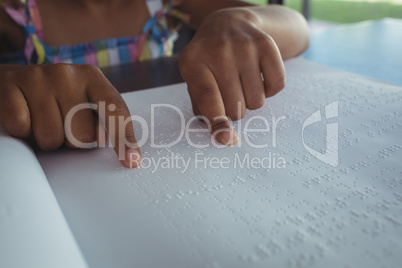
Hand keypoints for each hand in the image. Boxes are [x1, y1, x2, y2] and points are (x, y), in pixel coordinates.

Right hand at [0, 64, 141, 167]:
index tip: (132, 162)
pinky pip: (22, 129)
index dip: (124, 139)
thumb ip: (105, 122)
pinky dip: (22, 133)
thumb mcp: (83, 103)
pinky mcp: (9, 86)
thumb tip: (130, 159)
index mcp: (92, 77)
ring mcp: (37, 77)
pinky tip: (23, 116)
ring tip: (41, 121)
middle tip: (62, 125)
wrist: (10, 82)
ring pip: (52, 138)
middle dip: (73, 141)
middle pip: (83, 136)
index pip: (115, 111)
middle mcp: (67, 73)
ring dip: (47, 140)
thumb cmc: (55, 101)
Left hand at [179, 8, 285, 144]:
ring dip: (250, 100)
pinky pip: (276, 86)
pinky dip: (269, 90)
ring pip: (257, 101)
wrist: (228, 23)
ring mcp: (244, 46)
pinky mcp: (266, 44)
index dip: (218, 122)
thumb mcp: (194, 79)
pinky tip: (257, 76)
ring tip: (241, 82)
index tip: (226, 139)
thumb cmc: (208, 62)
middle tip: (229, 92)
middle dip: (234, 109)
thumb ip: (203, 109)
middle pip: (235, 106)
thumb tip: (224, 137)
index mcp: (192, 61)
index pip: (208, 98)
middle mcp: (218, 51)